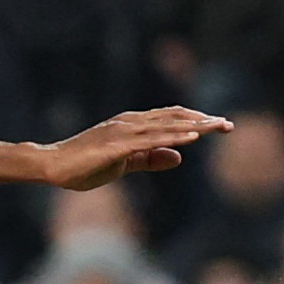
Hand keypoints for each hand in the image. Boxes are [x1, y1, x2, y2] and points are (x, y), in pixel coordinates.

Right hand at [41, 108, 230, 189]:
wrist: (54, 166)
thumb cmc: (86, 163)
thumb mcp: (126, 163)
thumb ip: (150, 159)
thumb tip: (178, 157)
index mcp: (133, 125)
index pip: (171, 118)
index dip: (196, 121)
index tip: (220, 125)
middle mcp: (131, 123)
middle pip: (174, 118)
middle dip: (203, 121)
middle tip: (229, 125)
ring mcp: (123, 132)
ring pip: (166, 126)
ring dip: (193, 126)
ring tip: (217, 127)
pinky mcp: (117, 146)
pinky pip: (150, 140)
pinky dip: (172, 137)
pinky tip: (191, 138)